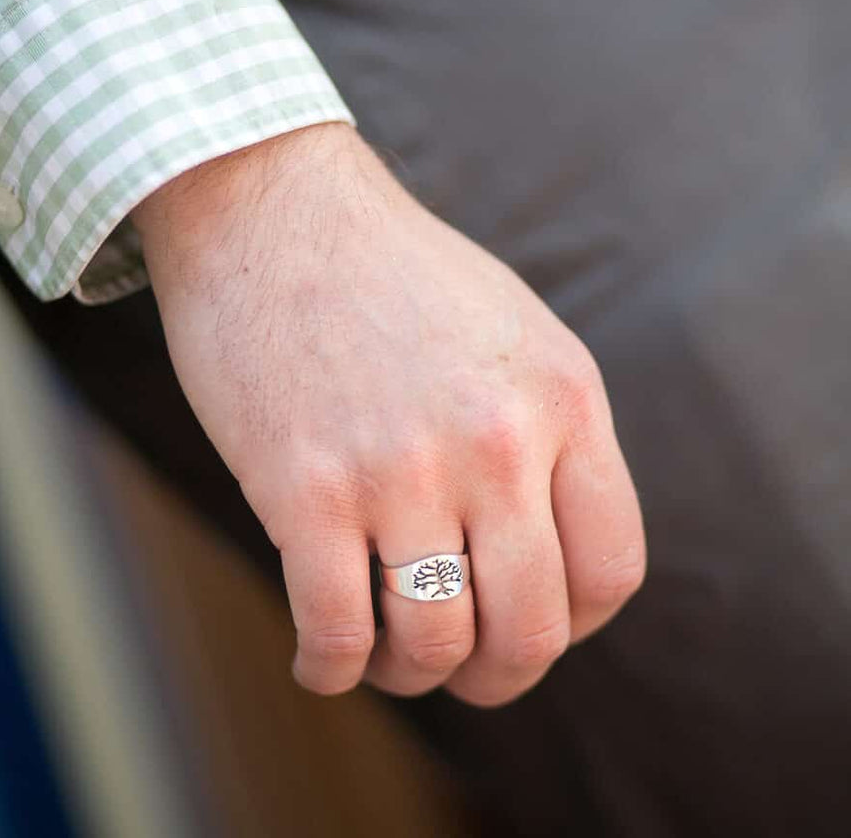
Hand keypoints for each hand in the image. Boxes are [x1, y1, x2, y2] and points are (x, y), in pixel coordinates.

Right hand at [132, 123, 644, 705]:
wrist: (276, 210)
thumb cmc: (393, 276)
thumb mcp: (514, 333)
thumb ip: (548, 434)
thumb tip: (546, 546)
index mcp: (562, 401)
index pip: (610, 569)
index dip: (575, 624)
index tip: (530, 623)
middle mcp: (496, 442)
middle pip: (532, 630)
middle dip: (500, 677)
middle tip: (462, 670)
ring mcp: (402, 468)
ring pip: (434, 645)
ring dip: (410, 675)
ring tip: (385, 654)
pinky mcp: (306, 488)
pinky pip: (337, 632)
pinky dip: (330, 671)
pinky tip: (320, 662)